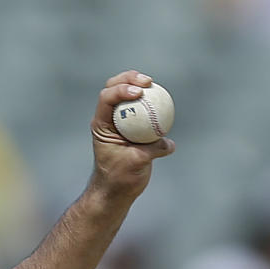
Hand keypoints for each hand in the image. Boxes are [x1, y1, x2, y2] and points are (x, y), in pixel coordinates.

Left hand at [89, 70, 175, 201]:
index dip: (121, 90)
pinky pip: (143, 109)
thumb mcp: (135, 163)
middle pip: (114, 88)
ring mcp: (121, 122)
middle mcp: (109, 120)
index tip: (139, 92)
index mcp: (101, 125)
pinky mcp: (134, 128)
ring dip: (140, 85)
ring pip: (128, 96)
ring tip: (152, 84)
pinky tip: (163, 101)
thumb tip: (168, 143)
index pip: (106, 98)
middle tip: (147, 81)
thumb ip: (151, 150)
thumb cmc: (119, 178)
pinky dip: (152, 102)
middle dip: (128, 78)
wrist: (117, 190)